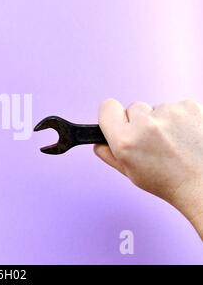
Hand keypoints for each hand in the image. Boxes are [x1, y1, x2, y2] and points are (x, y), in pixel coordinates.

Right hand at [94, 99, 202, 238]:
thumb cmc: (170, 182)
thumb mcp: (131, 173)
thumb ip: (109, 155)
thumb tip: (98, 143)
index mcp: (125, 140)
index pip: (107, 107)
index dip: (112, 115)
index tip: (120, 123)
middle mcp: (145, 124)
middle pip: (132, 107)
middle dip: (139, 121)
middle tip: (153, 142)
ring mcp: (168, 113)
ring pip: (155, 108)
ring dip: (161, 121)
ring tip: (173, 142)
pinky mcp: (188, 106)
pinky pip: (175, 107)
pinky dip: (180, 118)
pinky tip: (185, 135)